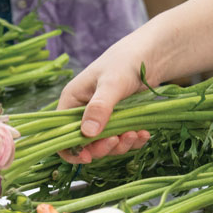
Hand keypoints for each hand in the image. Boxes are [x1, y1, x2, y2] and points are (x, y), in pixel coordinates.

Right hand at [56, 40, 151, 163]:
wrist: (151, 55)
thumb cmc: (126, 62)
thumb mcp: (111, 83)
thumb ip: (100, 107)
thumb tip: (87, 133)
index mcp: (72, 101)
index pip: (61, 134)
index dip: (71, 150)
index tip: (88, 157)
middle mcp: (83, 112)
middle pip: (84, 144)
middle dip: (102, 147)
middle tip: (117, 140)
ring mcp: (102, 119)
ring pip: (105, 144)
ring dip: (120, 145)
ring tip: (135, 134)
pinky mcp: (119, 122)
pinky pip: (122, 140)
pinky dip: (133, 141)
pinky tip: (143, 133)